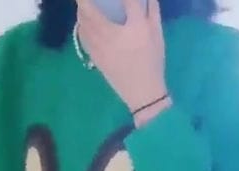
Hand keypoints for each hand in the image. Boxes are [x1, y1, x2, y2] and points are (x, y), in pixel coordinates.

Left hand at [78, 0, 166, 115]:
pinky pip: (84, 38)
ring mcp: (102, 48)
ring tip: (82, 4)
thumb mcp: (158, 36)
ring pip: (84, 24)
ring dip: (81, 11)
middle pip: (92, 12)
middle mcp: (115, 36)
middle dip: (85, 0)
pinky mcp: (96, 58)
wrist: (143, 93)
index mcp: (136, 29)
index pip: (128, 1)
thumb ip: (153, 12)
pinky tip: (83, 23)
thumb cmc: (152, 63)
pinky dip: (81, 27)